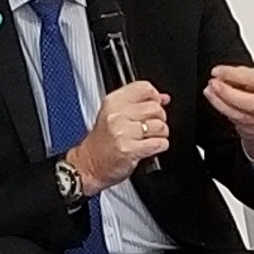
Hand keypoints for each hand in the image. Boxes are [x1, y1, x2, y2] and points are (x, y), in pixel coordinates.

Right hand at [67, 77, 170, 191]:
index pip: (145, 88)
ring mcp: (123, 133)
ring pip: (159, 126)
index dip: (155, 98)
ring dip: (161, 134)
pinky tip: (150, 147)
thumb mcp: (115, 114)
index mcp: (113, 102)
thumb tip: (164, 98)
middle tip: (150, 126)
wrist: (89, 164)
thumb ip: (139, 102)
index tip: (155, 105)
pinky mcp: (130, 150)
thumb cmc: (102, 141)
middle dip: (159, 118)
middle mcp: (117, 115)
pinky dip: (160, 146)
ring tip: (149, 138)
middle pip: (155, 108)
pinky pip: (159, 143)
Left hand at [202, 64, 253, 163]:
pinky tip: (216, 101)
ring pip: (239, 114)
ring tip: (210, 91)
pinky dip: (223, 110)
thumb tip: (223, 74)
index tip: (217, 71)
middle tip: (213, 83)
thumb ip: (242, 75)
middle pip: (247, 102)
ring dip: (220, 102)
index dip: (233, 75)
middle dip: (226, 92)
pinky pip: (235, 121)